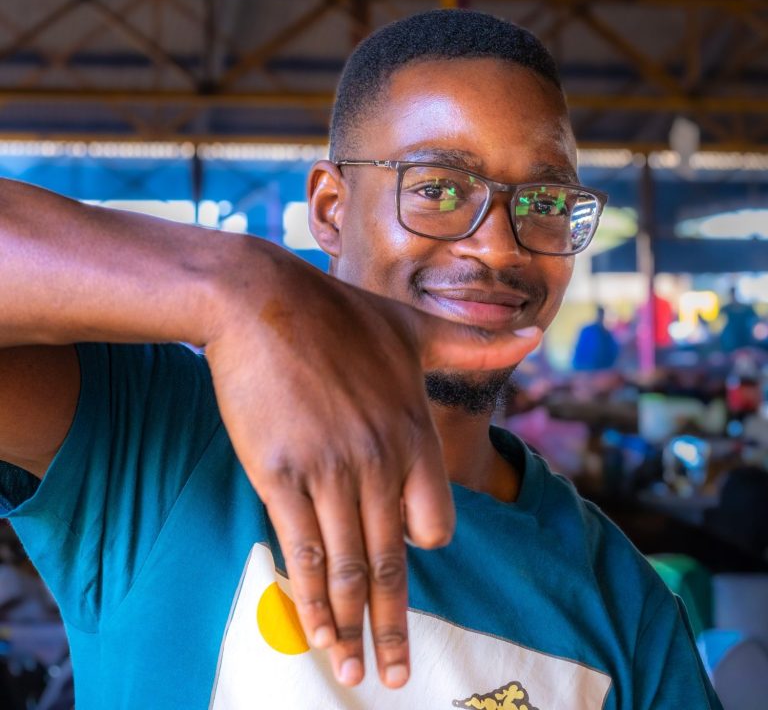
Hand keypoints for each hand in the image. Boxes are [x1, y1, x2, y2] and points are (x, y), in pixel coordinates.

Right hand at [205, 246, 540, 688]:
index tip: (405, 565)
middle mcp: (377, 459)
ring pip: (346, 565)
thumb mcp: (412, 329)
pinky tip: (315, 630)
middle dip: (392, 626)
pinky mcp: (279, 473)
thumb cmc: (338, 315)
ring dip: (351, 626)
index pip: (434, 522)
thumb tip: (531, 336)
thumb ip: (472, 345)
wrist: (263, 300)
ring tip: (352, 672)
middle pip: (391, 561)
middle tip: (398, 677)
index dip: (423, 546)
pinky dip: (310, 597)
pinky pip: (300, 548)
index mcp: (412, 432)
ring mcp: (329, 470)